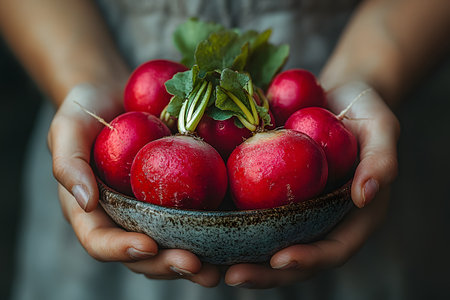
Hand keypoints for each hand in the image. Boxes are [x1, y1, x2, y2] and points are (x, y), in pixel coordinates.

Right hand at [48, 83, 220, 286]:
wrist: (120, 94)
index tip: (147, 246)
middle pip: (144, 255)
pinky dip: (215, 233)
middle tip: (194, 265)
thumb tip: (86, 202)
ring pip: (173, 246)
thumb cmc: (88, 110)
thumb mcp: (68, 128)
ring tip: (217, 270)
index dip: (122, 250)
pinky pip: (197, 219)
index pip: (101, 241)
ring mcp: (156, 210)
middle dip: (167, 264)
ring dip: (196, 262)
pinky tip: (237, 237)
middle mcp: (127, 217)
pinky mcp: (182, 196)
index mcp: (96, 210)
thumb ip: (68, 163)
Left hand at [224, 81, 399, 287]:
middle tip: (232, 276)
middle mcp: (318, 218)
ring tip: (207, 266)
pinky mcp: (269, 194)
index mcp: (350, 215)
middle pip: (292, 257)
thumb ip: (381, 161)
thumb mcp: (382, 127)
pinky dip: (225, 224)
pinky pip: (247, 212)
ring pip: (264, 243)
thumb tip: (364, 196)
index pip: (333, 249)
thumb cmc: (364, 110)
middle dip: (264, 272)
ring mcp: (292, 209)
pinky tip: (199, 225)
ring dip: (237, 257)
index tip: (280, 259)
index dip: (309, 259)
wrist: (333, 95)